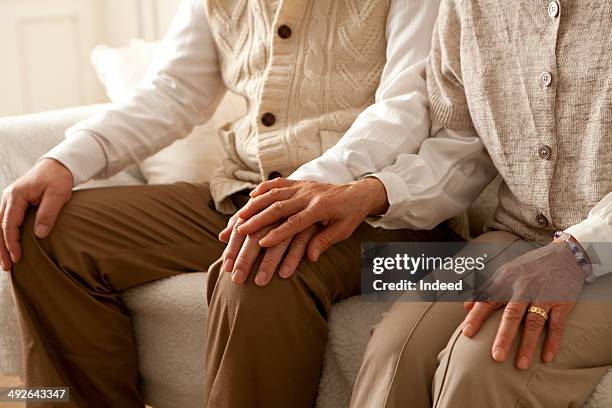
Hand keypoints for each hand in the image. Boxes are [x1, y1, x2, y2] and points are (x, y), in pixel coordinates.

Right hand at [0, 159, 72, 270]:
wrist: (56, 166)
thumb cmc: (58, 179)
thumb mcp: (58, 195)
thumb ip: (48, 213)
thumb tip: (39, 234)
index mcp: (16, 195)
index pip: (9, 224)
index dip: (12, 242)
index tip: (17, 258)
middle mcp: (7, 197)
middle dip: (1, 248)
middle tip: (7, 266)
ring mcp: (8, 200)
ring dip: (0, 243)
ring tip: (5, 262)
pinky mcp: (13, 203)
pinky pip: (3, 222)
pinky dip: (3, 235)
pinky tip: (7, 248)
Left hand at [218, 214, 318, 285]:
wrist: (329, 196)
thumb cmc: (291, 209)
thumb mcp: (270, 216)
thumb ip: (247, 226)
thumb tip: (221, 236)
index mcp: (265, 210)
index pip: (242, 229)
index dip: (233, 248)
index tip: (225, 268)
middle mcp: (278, 212)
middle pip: (256, 237)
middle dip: (245, 259)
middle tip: (237, 279)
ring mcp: (295, 217)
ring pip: (278, 242)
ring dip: (268, 262)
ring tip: (260, 282)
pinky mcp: (313, 224)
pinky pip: (301, 243)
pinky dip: (293, 257)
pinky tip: (285, 274)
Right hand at [235, 177, 388, 261]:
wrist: (358, 192)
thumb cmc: (350, 215)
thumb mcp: (343, 230)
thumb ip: (325, 241)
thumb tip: (311, 258)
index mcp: (320, 208)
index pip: (296, 222)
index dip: (279, 233)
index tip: (263, 243)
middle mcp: (308, 195)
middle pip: (279, 207)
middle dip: (259, 219)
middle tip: (241, 231)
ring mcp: (302, 186)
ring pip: (274, 194)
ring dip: (255, 205)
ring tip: (240, 216)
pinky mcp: (299, 182)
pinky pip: (278, 183)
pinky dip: (264, 189)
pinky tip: (251, 197)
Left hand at [461, 239, 587, 369]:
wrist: (564, 255)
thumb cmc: (529, 267)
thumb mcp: (505, 272)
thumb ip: (485, 290)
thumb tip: (465, 306)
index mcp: (506, 281)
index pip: (488, 301)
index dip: (477, 317)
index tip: (467, 333)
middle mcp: (523, 288)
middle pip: (511, 314)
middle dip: (503, 336)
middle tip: (496, 357)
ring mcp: (543, 295)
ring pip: (534, 322)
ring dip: (528, 345)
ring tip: (521, 365)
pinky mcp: (562, 301)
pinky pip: (557, 324)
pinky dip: (552, 341)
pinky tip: (547, 357)